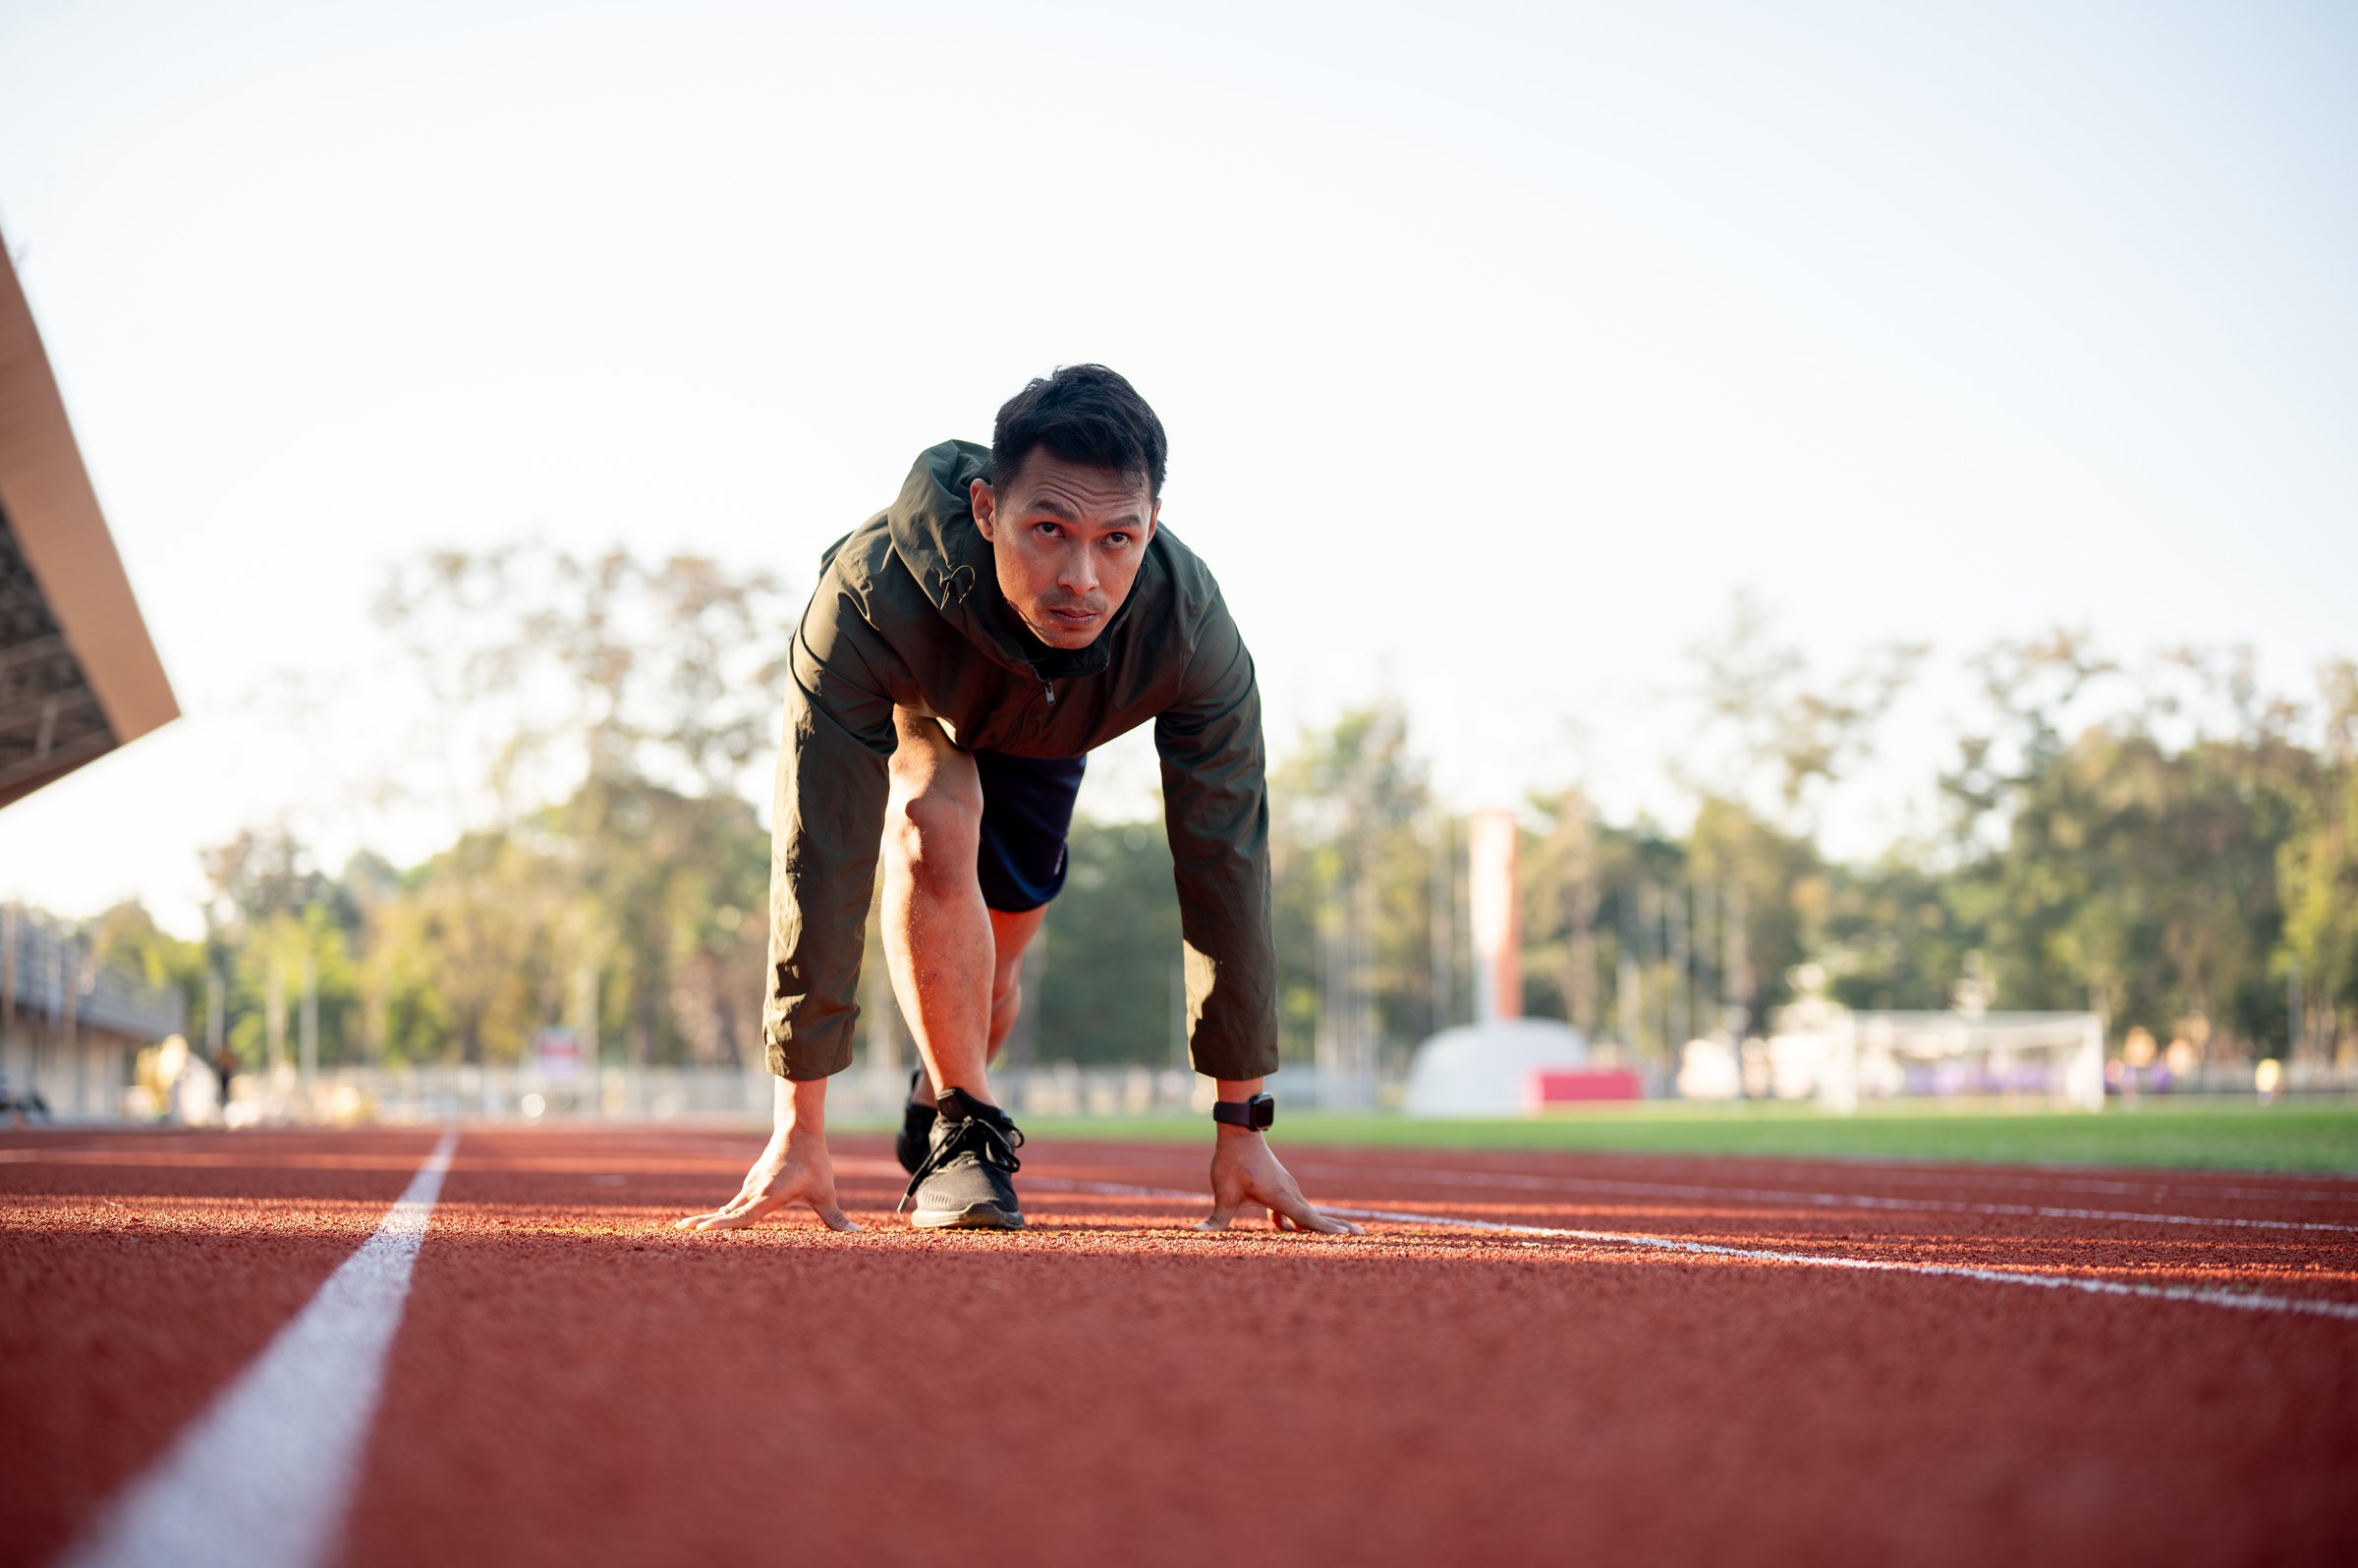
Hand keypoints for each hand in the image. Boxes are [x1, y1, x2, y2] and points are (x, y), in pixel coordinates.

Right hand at [675, 1124, 858, 1232]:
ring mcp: (750, 1186)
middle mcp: (754, 1191)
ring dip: (708, 1219)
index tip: (701, 1230)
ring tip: (684, 1228)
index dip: (723, 1226)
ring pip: (726, 1207)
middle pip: (726, 1212)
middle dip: (703, 1223)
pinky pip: (733, 1203)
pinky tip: (710, 1222)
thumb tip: (857, 1233)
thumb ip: (836, 1218)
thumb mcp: (826, 1192)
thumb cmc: (813, 1162)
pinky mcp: (751, 1183)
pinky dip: (720, 1214)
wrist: (799, 1129)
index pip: (743, 1215)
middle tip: (677, 1231)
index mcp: (769, 1195)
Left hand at [1199, 1132, 1361, 1234]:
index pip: (1308, 1218)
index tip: (1347, 1236)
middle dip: (1338, 1227)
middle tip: (1362, 1235)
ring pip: (1306, 1211)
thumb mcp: (1223, 1193)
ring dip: (1320, 1224)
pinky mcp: (1280, 1187)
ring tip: (1343, 1235)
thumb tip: (1197, 1233)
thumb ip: (1216, 1218)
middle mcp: (1290, 1193)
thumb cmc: (1232, 1163)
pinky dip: (1299, 1219)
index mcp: (1281, 1197)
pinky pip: (1294, 1208)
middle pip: (1316, 1215)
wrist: (1239, 1132)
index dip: (1326, 1229)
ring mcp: (1287, 1189)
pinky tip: (1289, 1230)